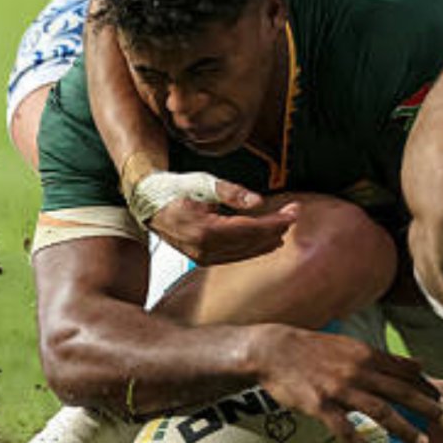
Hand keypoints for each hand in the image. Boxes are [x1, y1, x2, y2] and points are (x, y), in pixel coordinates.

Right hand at [146, 177, 297, 265]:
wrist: (147, 203)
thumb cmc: (175, 188)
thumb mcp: (204, 182)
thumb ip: (233, 192)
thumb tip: (259, 202)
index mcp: (205, 230)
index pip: (251, 228)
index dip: (275, 221)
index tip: (294, 212)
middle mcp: (204, 249)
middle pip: (250, 242)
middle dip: (276, 229)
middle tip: (293, 214)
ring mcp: (202, 258)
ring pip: (244, 253)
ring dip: (267, 240)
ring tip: (284, 227)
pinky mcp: (202, 259)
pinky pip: (234, 256)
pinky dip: (253, 248)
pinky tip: (265, 241)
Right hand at [248, 325, 442, 442]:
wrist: (274, 350)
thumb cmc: (314, 349)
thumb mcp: (354, 347)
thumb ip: (387, 359)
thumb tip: (419, 364)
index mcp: (367, 355)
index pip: (407, 372)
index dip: (428, 388)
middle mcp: (358, 370)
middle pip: (402, 391)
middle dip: (429, 407)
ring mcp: (339, 389)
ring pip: (380, 410)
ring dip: (404, 427)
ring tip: (422, 441)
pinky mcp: (320, 405)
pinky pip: (345, 429)